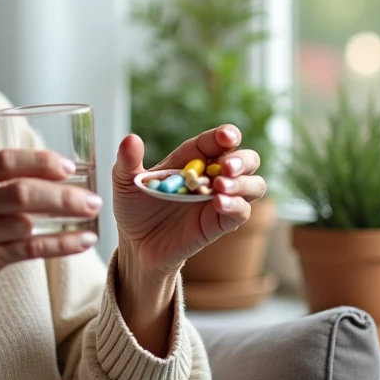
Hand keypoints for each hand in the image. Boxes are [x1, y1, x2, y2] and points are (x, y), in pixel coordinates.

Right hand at [0, 149, 101, 324]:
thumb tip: (42, 171)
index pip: (5, 161)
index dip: (39, 161)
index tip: (68, 166)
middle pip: (23, 192)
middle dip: (63, 194)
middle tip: (92, 196)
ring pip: (28, 222)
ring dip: (67, 219)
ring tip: (91, 216)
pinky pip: (29, 249)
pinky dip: (60, 245)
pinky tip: (81, 242)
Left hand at [112, 126, 266, 287]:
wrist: (135, 245)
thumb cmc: (134, 208)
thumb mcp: (125, 181)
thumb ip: (128, 160)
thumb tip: (130, 139)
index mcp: (192, 157)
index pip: (217, 140)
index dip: (226, 135)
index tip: (227, 137)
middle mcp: (212, 175)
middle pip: (246, 159)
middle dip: (242, 159)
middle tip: (227, 166)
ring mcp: (220, 199)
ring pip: (254, 185)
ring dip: (243, 183)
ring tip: (221, 185)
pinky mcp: (219, 223)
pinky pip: (241, 212)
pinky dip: (235, 206)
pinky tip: (219, 203)